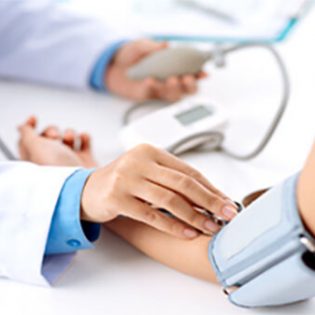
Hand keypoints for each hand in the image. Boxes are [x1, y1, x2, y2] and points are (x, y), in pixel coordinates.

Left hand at [18, 116, 96, 167]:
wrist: (83, 182)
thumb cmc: (58, 168)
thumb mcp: (34, 146)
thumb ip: (26, 134)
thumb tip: (22, 128)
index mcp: (35, 162)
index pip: (27, 142)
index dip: (29, 128)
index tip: (34, 119)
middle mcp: (52, 163)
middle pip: (49, 138)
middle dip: (52, 131)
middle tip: (54, 136)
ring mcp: (70, 162)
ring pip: (67, 139)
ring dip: (69, 133)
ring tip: (69, 139)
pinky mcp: (85, 161)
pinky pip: (84, 143)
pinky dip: (84, 137)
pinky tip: (82, 138)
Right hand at [81, 144, 237, 238]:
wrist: (88, 189)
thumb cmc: (124, 181)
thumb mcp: (148, 173)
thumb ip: (172, 179)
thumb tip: (208, 196)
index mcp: (150, 151)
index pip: (188, 171)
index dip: (210, 188)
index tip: (226, 202)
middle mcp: (139, 161)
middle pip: (183, 183)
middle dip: (210, 201)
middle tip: (228, 215)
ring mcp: (126, 178)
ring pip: (169, 199)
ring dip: (194, 216)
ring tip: (211, 228)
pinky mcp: (117, 198)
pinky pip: (151, 215)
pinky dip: (173, 225)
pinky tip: (188, 233)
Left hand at [105, 40, 206, 101]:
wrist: (112, 67)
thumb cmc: (129, 55)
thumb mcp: (141, 45)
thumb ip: (153, 46)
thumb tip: (165, 45)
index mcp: (172, 66)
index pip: (190, 71)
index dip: (199, 74)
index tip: (203, 73)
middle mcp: (168, 79)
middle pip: (187, 88)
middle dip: (190, 85)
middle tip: (186, 78)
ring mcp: (159, 88)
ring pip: (174, 94)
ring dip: (175, 88)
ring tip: (170, 79)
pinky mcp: (148, 94)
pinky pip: (154, 94)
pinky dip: (153, 87)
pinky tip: (149, 80)